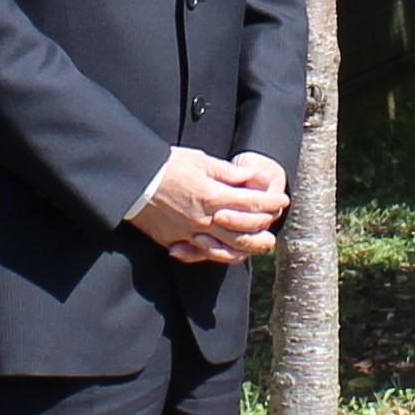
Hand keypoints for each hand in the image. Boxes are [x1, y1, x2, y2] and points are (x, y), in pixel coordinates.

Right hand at [133, 146, 286, 264]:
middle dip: (264, 230)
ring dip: (247, 249)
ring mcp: (189, 233)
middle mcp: (205, 219)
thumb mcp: (199, 160)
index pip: (252, 203)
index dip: (271, 202)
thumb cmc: (164, 166)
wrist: (131, 180)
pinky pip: (201, 253)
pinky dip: (217, 254)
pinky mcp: (174, 241)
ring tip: (259, 246)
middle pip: (244, 232)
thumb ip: (227, 173)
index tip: (283, 201)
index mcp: (213, 196)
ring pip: (226, 248)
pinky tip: (227, 252)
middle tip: (275, 231)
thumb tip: (252, 177)